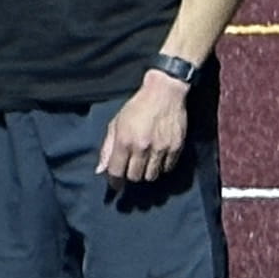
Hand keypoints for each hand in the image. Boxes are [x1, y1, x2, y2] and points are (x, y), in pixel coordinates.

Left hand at [98, 70, 193, 184]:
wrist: (164, 93)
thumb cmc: (136, 107)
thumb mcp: (115, 124)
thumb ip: (107, 148)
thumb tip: (101, 170)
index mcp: (125, 141)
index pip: (117, 172)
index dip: (114, 181)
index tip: (115, 184)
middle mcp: (143, 147)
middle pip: (135, 177)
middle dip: (130, 176)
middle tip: (130, 169)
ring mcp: (161, 149)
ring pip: (152, 176)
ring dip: (146, 173)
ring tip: (144, 164)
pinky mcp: (176, 147)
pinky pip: (167, 168)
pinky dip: (161, 167)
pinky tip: (157, 159)